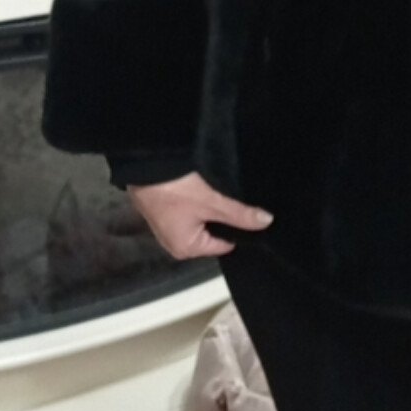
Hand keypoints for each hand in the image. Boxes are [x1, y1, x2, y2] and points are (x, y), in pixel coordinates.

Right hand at [127, 171, 273, 258]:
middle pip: (211, 232)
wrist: (144, 161)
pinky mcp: (161, 209)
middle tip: (228, 200)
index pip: (224, 244)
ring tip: (214, 192)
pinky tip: (198, 188)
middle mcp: (173, 243)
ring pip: (200, 219)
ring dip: (207, 207)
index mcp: (185, 249)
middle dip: (221, 218)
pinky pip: (187, 210)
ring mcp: (165, 226)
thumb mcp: (212, 202)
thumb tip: (266, 222)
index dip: (237, 230)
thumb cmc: (173, 188)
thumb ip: (241, 214)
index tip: (245, 214)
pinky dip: (194, 200)